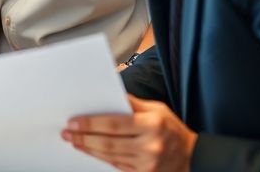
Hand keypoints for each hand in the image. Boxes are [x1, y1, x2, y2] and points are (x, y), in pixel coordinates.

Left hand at [62, 94, 196, 170]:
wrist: (193, 156)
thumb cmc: (171, 128)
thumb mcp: (157, 109)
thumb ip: (132, 103)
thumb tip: (106, 94)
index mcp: (152, 124)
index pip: (114, 124)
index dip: (91, 124)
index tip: (73, 121)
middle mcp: (150, 145)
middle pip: (108, 142)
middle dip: (84, 137)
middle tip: (66, 132)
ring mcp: (147, 164)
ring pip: (110, 156)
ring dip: (88, 148)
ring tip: (73, 141)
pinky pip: (117, 165)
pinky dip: (101, 158)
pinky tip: (89, 151)